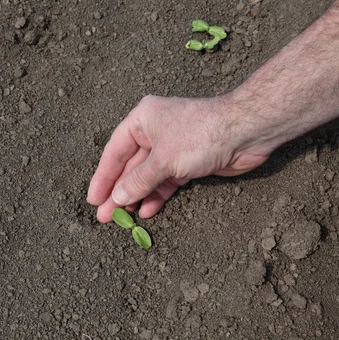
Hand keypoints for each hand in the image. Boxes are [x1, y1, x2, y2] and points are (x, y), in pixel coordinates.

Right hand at [87, 94, 271, 222]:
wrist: (245, 132)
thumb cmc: (201, 135)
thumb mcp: (164, 160)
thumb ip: (138, 180)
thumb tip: (117, 197)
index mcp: (142, 120)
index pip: (115, 152)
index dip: (102, 177)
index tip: (94, 199)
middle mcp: (155, 131)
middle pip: (130, 166)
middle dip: (119, 192)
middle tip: (106, 217)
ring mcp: (172, 148)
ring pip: (148, 176)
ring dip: (137, 197)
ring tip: (124, 219)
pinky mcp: (188, 162)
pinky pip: (166, 181)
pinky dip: (157, 195)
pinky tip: (147, 211)